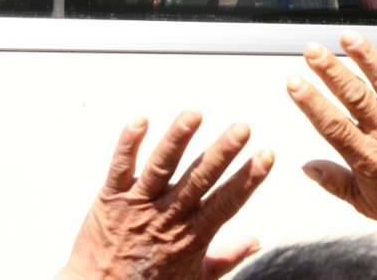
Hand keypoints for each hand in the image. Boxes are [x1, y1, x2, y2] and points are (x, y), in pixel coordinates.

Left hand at [54, 111, 273, 279]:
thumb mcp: (197, 279)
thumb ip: (227, 257)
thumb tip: (256, 241)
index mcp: (192, 235)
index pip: (227, 202)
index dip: (248, 178)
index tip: (266, 154)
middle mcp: (167, 216)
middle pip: (199, 179)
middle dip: (222, 152)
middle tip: (242, 127)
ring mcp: (138, 205)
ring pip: (161, 167)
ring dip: (178, 139)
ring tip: (194, 113)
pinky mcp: (111, 198)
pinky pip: (119, 167)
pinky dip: (129, 142)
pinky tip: (140, 119)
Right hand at [286, 30, 376, 251]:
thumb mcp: (367, 204)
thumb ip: (335, 183)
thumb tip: (308, 167)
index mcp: (370, 160)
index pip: (333, 125)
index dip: (312, 102)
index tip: (296, 83)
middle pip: (355, 96)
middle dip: (330, 70)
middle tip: (313, 51)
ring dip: (364, 56)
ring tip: (346, 38)